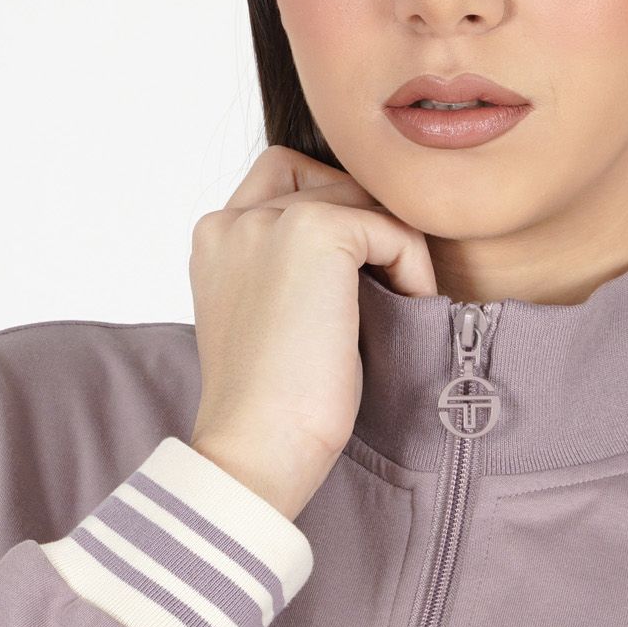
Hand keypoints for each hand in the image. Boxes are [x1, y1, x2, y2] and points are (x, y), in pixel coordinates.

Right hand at [185, 149, 436, 521]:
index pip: (287, 180)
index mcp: (214, 238)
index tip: (355, 283)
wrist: (258, 447)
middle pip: (332, 185)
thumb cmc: (273, 404)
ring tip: (400, 305)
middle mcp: (232, 218)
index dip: (336, 219)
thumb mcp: (269, 317)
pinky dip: (413, 267)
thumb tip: (365, 243)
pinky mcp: (315, 233)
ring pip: (364, 202)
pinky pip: (393, 228)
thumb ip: (288, 268)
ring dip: (394, 248)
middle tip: (389, 295)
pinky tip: (410, 309)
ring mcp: (269, 220)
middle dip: (370, 233)